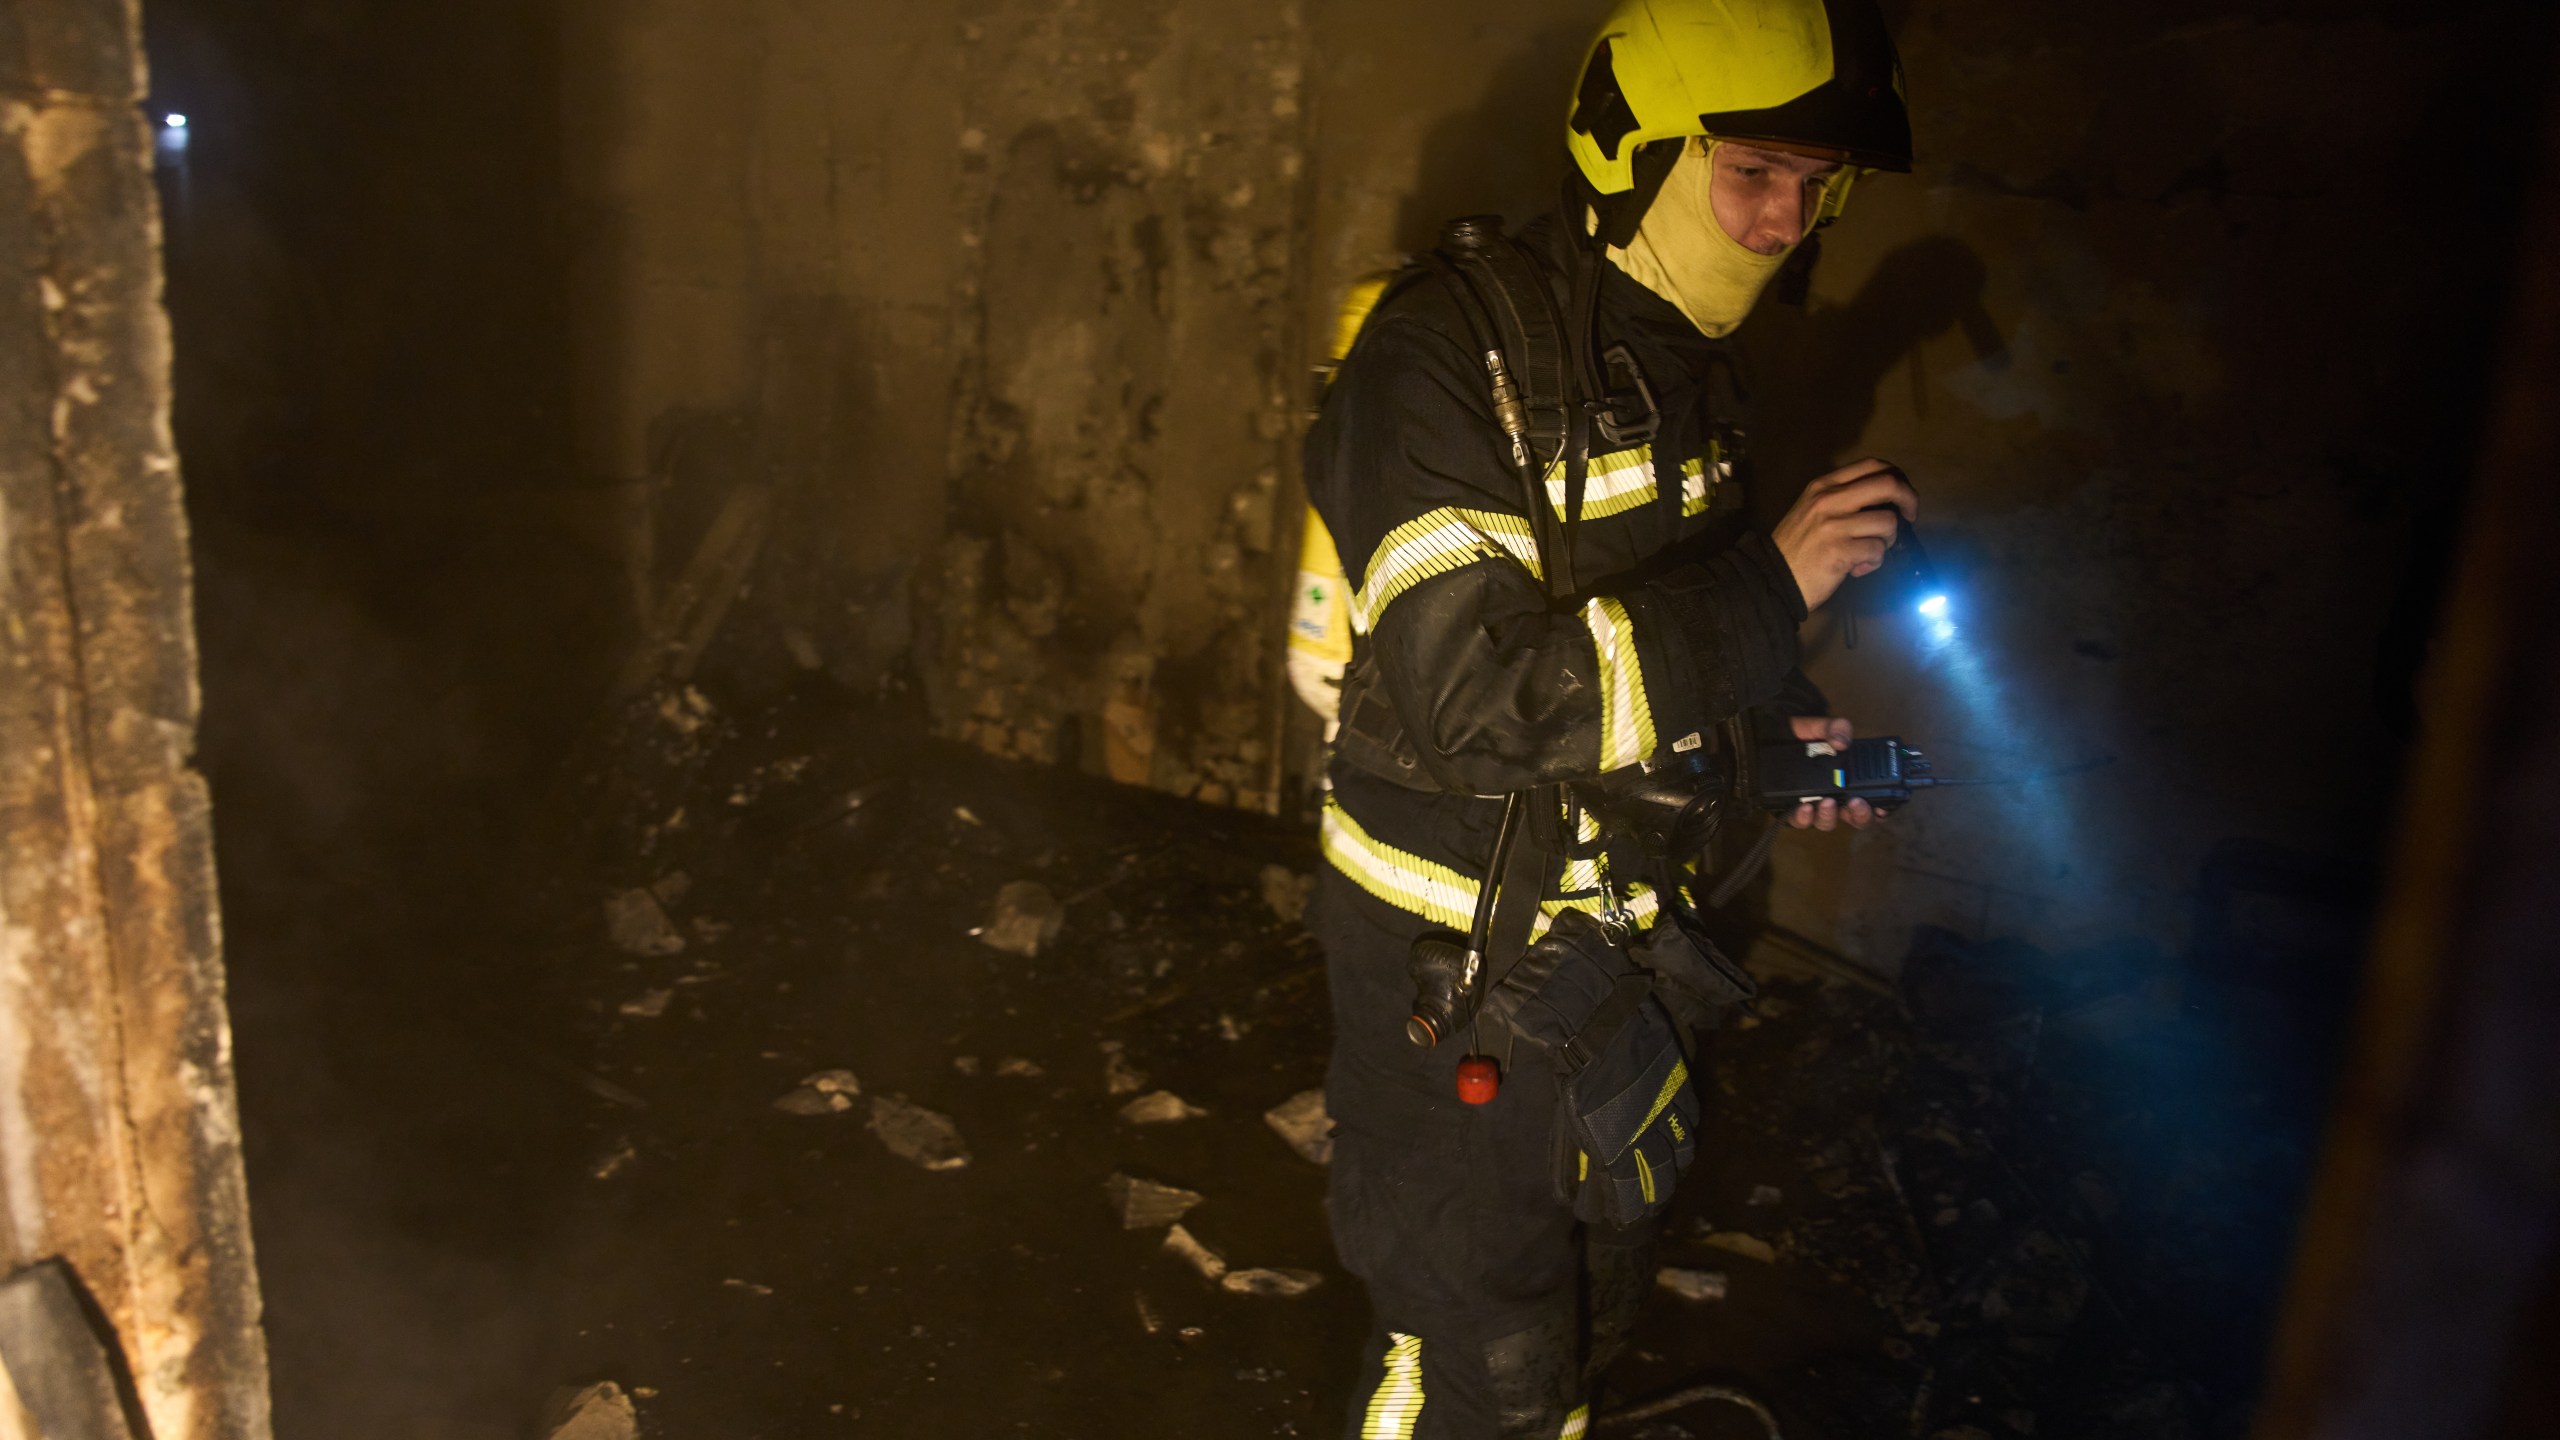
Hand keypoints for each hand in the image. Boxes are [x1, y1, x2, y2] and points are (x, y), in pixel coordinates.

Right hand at [1771, 458, 1918, 611]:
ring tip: (1869, 554)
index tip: (1901, 495)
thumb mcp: (1811, 510)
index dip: (1897, 477)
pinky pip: (1877, 550)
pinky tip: (1857, 569)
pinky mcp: (1840, 551)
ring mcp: (1834, 525)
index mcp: (1823, 486)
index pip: (1872, 465)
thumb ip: (1842, 499)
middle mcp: (1829, 499)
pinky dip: (1874, 563)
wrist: (1771, 578)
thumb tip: (1883, 502)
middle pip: (1888, 485)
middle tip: (1910, 517)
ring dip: (1887, 542)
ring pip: (1888, 522)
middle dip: (1909, 500)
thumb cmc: (1795, 546)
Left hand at [1783, 715, 1885, 830]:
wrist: (1774, 735)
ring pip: (1826, 822)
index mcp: (1849, 782)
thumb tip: (1842, 742)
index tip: (1882, 808)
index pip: (1870, 803)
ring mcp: (1814, 805)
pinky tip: (1804, 807)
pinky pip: (1799, 821)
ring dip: (1830, 816)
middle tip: (1857, 803)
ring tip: (1827, 802)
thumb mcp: (1823, 727)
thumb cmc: (1805, 737)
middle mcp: (1834, 798)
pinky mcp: (1792, 809)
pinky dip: (1804, 818)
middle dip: (1859, 815)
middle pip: (1853, 819)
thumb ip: (1837, 728)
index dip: (1879, 810)